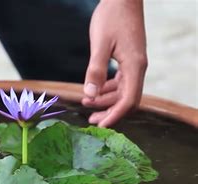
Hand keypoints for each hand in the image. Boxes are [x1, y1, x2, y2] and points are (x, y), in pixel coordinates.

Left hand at [82, 0, 146, 126]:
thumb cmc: (111, 17)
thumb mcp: (100, 44)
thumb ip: (95, 70)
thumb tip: (90, 94)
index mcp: (134, 66)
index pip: (129, 100)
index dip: (115, 116)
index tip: (102, 126)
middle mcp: (137, 68)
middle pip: (126, 100)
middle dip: (109, 111)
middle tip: (90, 119)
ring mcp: (134, 65)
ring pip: (122, 92)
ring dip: (106, 101)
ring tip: (86, 104)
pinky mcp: (128, 60)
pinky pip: (120, 82)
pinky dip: (107, 89)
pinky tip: (94, 92)